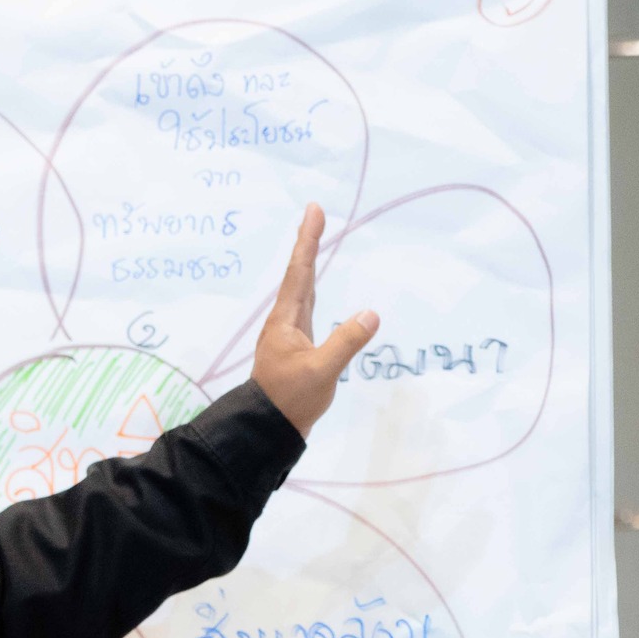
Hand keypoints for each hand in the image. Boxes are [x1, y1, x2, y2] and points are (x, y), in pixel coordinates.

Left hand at [251, 203, 379, 435]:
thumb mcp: (321, 371)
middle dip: (308, 243)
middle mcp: (285, 320)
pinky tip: (315, 289)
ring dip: (308, 264)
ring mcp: (289, 333)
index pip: (300, 271)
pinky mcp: (296, 346)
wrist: (267, 427)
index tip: (313, 210)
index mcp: (287, 320)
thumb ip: (345, 342)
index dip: (308, 240)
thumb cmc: (290, 398)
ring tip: (315, 241)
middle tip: (315, 213)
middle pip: (299, 274)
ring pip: (301, 289)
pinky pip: (307, 307)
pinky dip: (312, 289)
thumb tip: (371, 313)